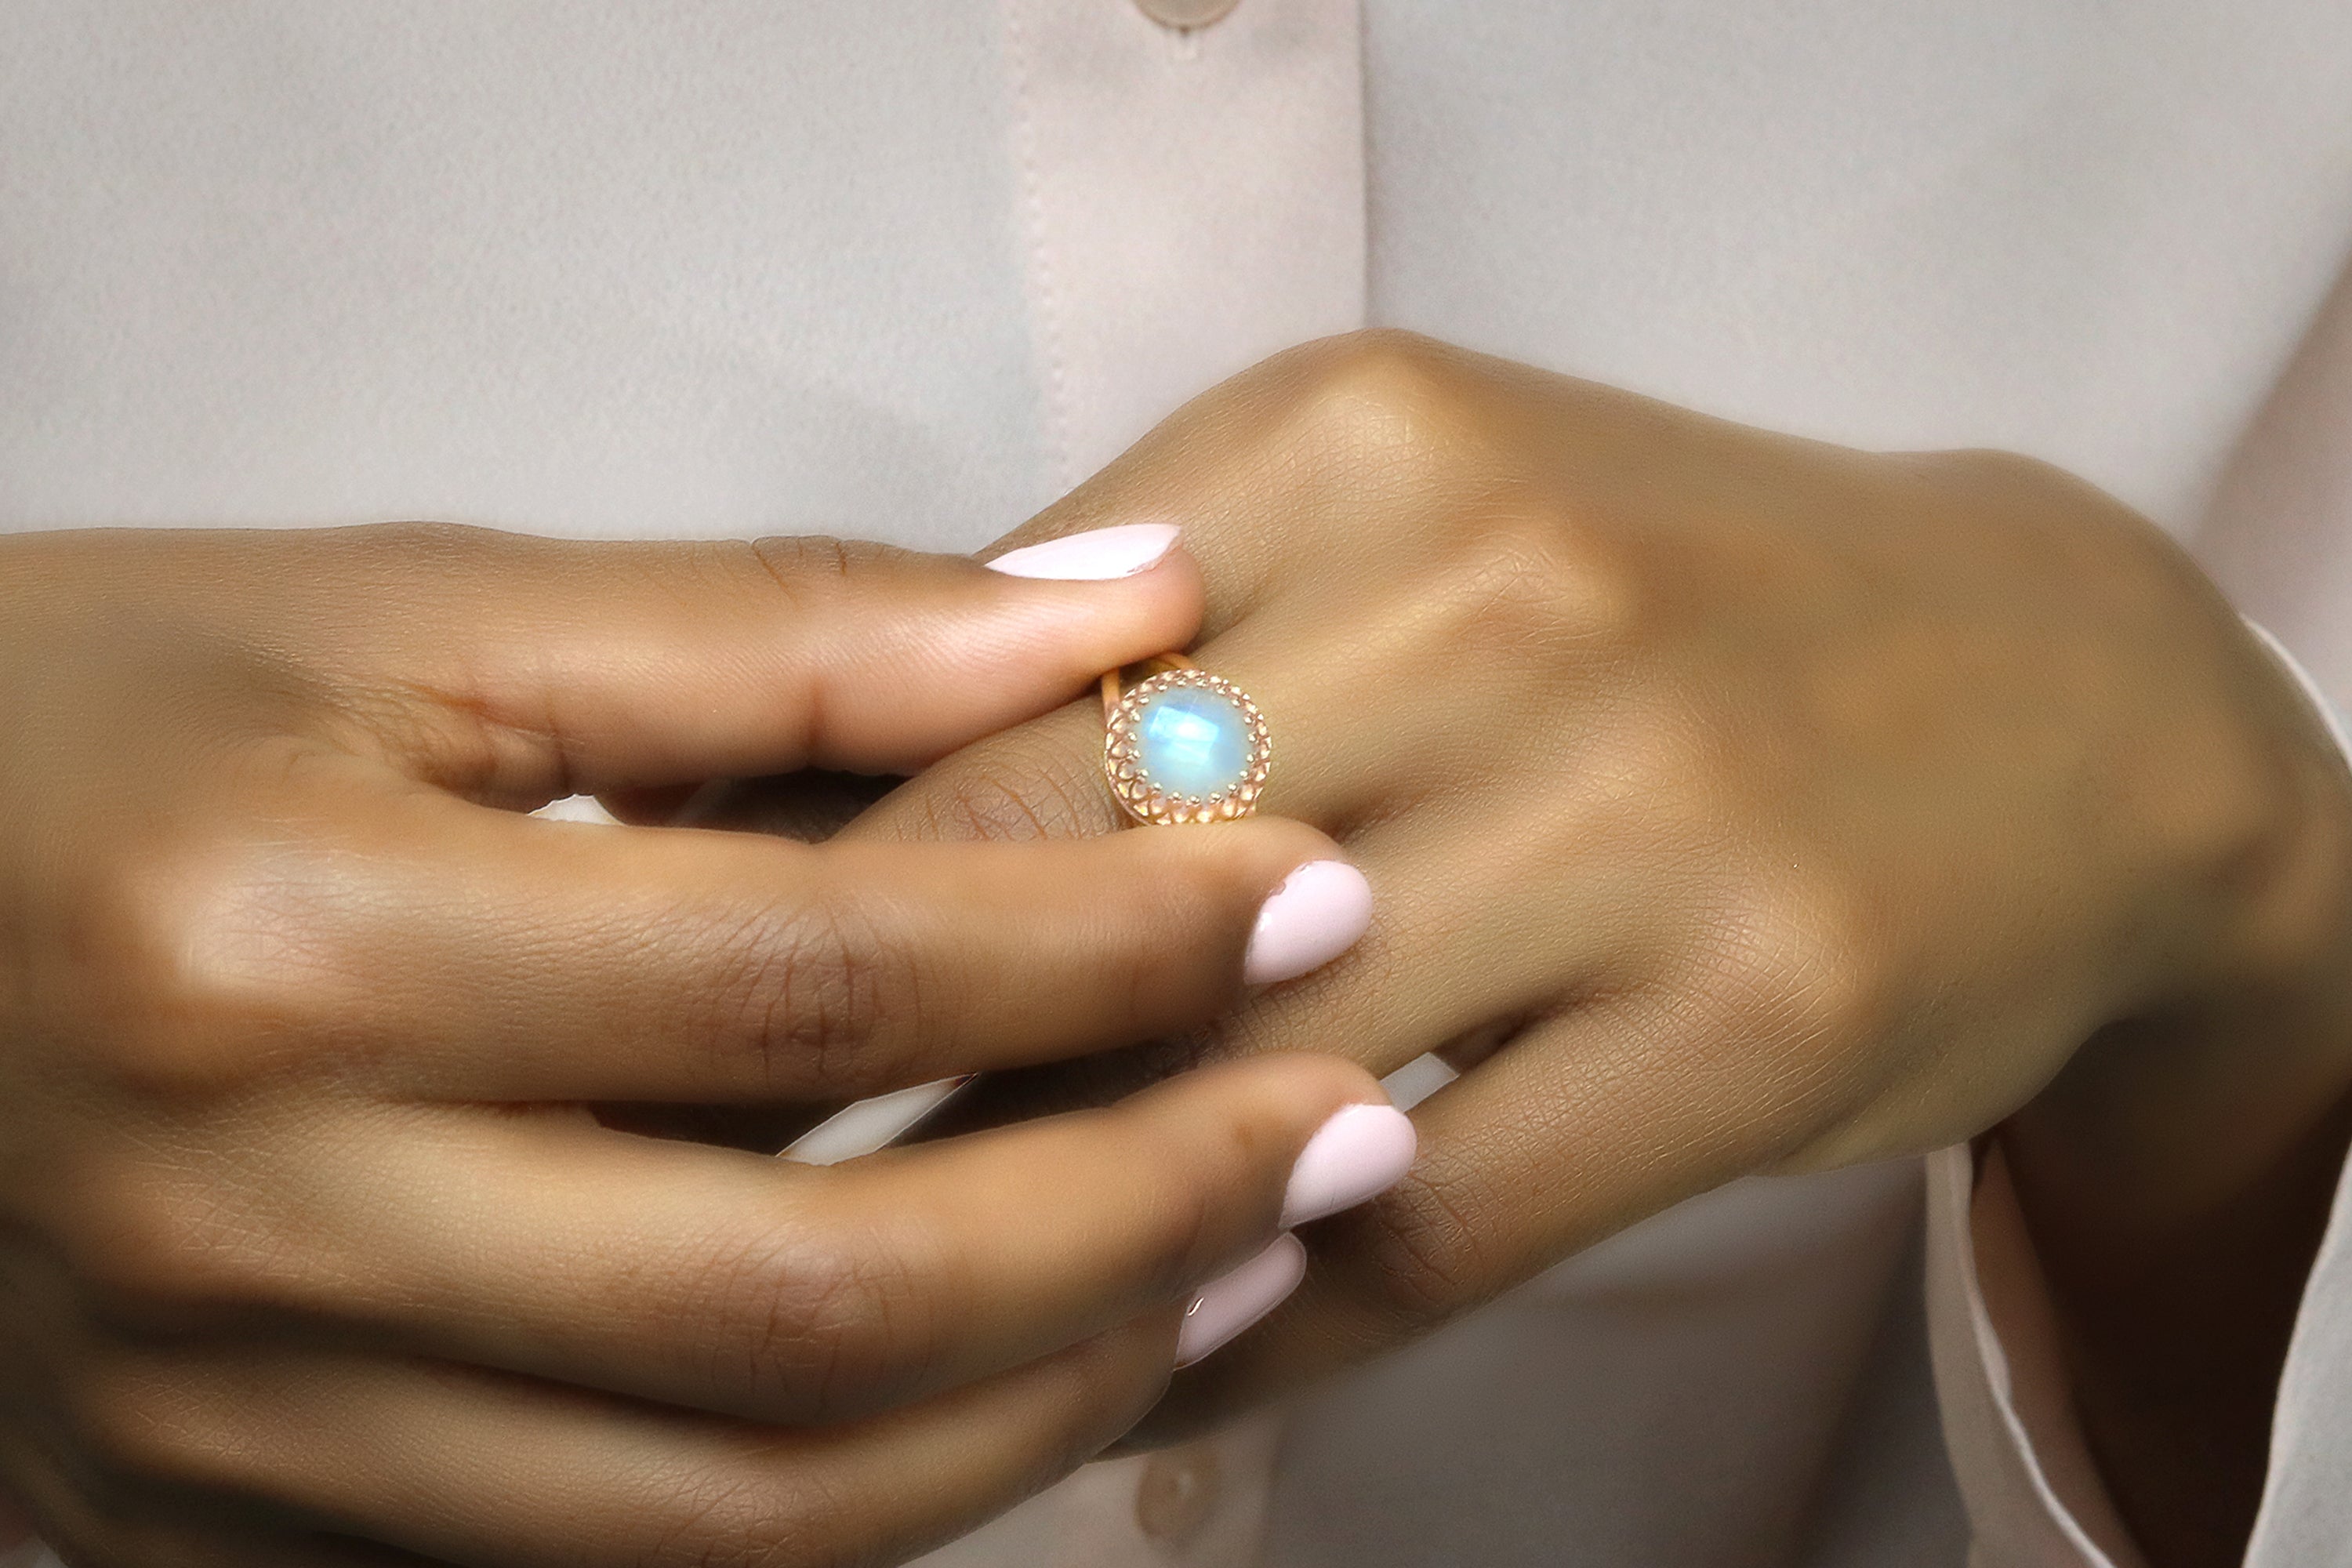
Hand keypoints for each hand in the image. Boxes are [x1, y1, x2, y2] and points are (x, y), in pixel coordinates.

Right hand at [0, 523, 1400, 1566]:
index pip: (809, 981)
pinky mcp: (240, 1536)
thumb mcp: (399, 617)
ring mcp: (242, 1437)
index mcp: (286, 951)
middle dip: (1129, 1221)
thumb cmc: (83, 725)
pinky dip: (865, 1494)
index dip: (1098, 948)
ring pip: (743, 1515)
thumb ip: (783, 626)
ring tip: (1241, 1262)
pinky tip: (1021, 1376)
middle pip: (806, 1303)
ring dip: (1043, 1401)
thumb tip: (1118, 615)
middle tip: (1339, 1119)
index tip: (1297, 890)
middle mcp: (258, 1237)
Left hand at [812, 332, 2351, 1559]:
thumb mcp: (1412, 514)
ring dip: (1039, 1211)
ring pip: (1234, 1064)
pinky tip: (1132, 1368)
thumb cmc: (1663, 607)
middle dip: (878, 1043)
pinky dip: (1246, 1318)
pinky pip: (1418, 1226)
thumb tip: (826, 811)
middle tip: (714, 1170)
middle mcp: (1508, 593)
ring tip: (886, 1292)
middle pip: (1079, 867)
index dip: (809, 854)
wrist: (2054, 695)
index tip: (692, 987)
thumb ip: (1144, 626)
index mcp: (1364, 437)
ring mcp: (1651, 810)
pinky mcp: (1757, 1021)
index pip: (987, 675)